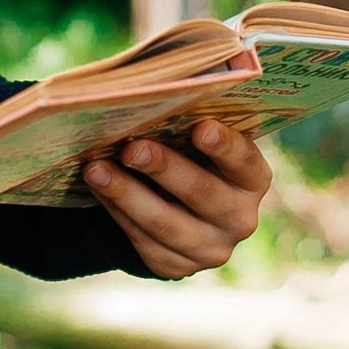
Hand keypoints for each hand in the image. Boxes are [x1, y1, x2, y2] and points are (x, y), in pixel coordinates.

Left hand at [80, 119, 269, 278]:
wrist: (179, 205)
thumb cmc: (189, 153)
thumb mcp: (199, 136)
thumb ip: (192, 116)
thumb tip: (168, 83)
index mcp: (252, 180)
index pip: (245, 163)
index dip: (225, 147)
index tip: (201, 127)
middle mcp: (239, 218)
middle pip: (203, 194)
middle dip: (165, 169)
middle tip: (132, 148)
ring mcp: (210, 248)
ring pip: (166, 225)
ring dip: (127, 195)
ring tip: (96, 170)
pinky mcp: (177, 266)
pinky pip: (144, 241)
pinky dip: (117, 213)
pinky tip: (98, 188)